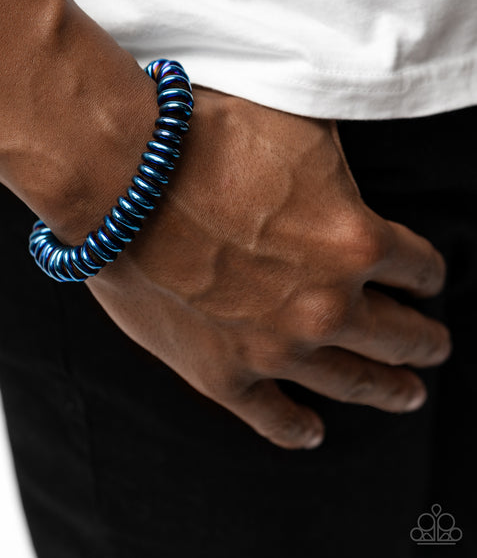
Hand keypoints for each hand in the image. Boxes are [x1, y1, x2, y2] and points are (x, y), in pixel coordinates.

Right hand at [82, 86, 450, 449]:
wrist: (123, 179)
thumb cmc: (205, 142)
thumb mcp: (300, 126)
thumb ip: (340, 163)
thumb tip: (347, 175)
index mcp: (355, 242)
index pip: (418, 267)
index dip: (426, 273)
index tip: (423, 279)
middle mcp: (326, 305)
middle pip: (400, 334)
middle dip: (423, 341)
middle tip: (434, 346)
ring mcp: (276, 349)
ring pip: (354, 382)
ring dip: (388, 389)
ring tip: (407, 394)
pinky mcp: (223, 374)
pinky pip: (274, 416)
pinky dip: (297, 428)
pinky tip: (313, 432)